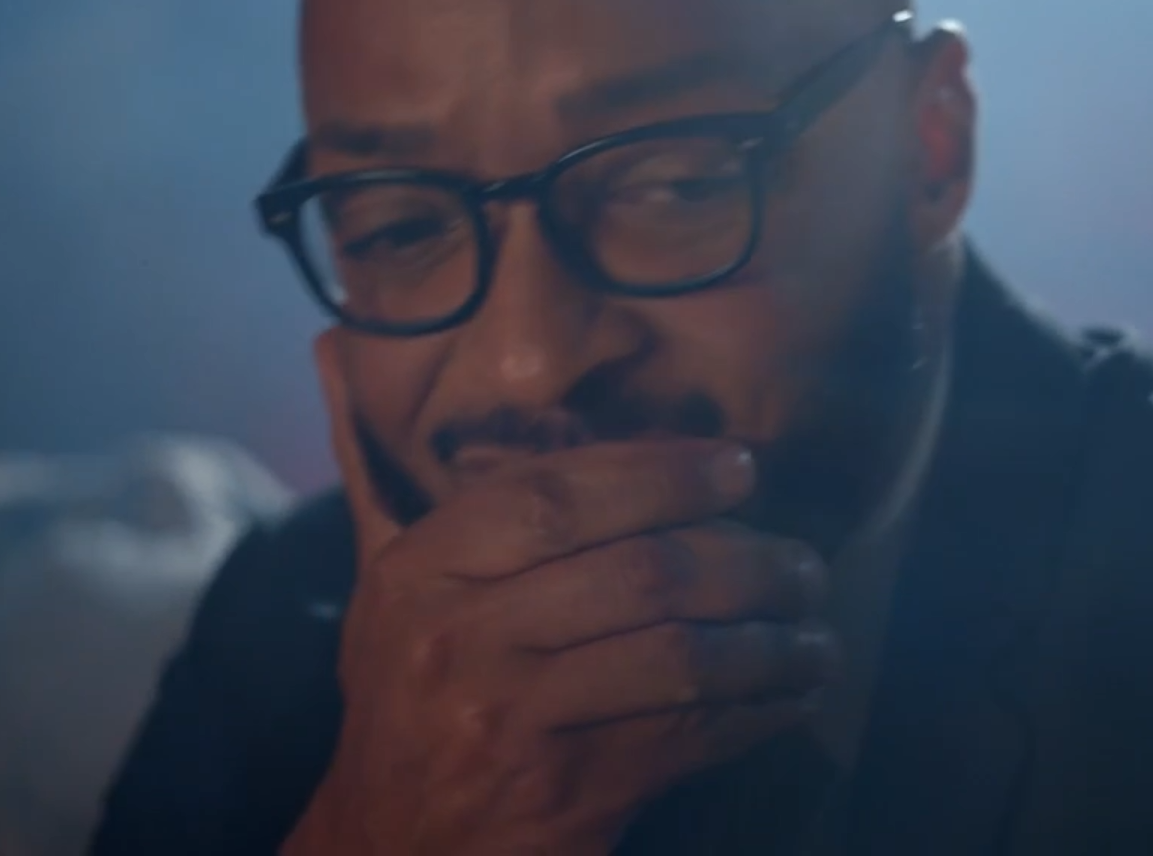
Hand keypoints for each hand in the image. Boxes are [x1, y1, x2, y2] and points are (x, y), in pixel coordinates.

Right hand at [283, 386, 834, 855]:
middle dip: (746, 560)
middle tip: (805, 562)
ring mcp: (511, 720)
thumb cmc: (403, 698)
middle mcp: (461, 639)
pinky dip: (756, 713)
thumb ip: (385, 476)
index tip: (740, 467)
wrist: (385, 844)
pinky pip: (686, 736)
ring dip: (769, 642)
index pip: (557, 498)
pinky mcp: (564, 792)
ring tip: (814, 631)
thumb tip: (337, 346)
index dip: (662, 474)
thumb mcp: (386, 588)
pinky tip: (791, 697)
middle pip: (639, 572)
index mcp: (423, 572)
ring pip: (677, 654)